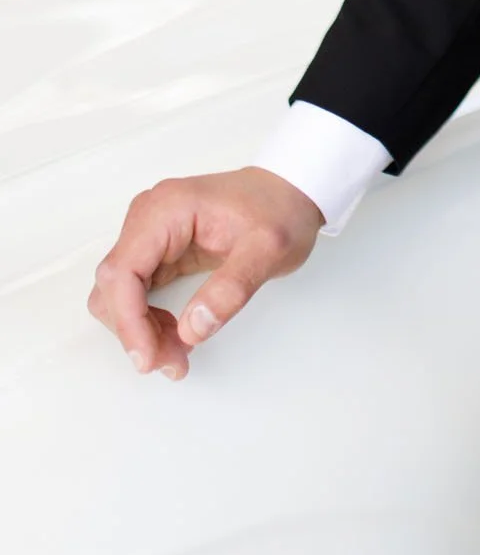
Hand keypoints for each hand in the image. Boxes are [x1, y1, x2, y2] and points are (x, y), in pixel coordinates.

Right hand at [88, 168, 323, 379]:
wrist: (292, 191)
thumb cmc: (281, 210)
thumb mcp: (268, 250)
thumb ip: (231, 289)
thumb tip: (193, 329)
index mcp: (167, 209)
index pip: (122, 272)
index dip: (129, 321)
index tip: (149, 358)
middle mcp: (148, 217)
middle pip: (113, 286)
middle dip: (135, 331)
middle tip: (171, 363)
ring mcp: (151, 233)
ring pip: (119, 294)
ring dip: (139, 330)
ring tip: (176, 355)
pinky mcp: (159, 250)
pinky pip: (136, 293)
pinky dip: (148, 320)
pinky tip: (176, 337)